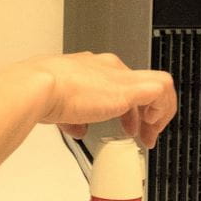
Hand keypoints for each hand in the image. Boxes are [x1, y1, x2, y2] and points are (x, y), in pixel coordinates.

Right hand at [22, 52, 175, 147]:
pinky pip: (160, 90)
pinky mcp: (128, 88)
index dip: (125, 107)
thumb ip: (72, 117)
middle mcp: (105, 67)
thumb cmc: (41, 93)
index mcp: (87, 67)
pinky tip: (150, 125)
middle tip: (141, 134)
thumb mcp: (59, 106)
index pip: (118, 82)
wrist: (39, 88)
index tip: (124, 126)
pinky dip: (162, 109)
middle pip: (139, 84)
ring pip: (157, 84)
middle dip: (143, 113)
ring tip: (149, 134)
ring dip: (158, 113)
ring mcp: (118, 75)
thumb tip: (77, 128)